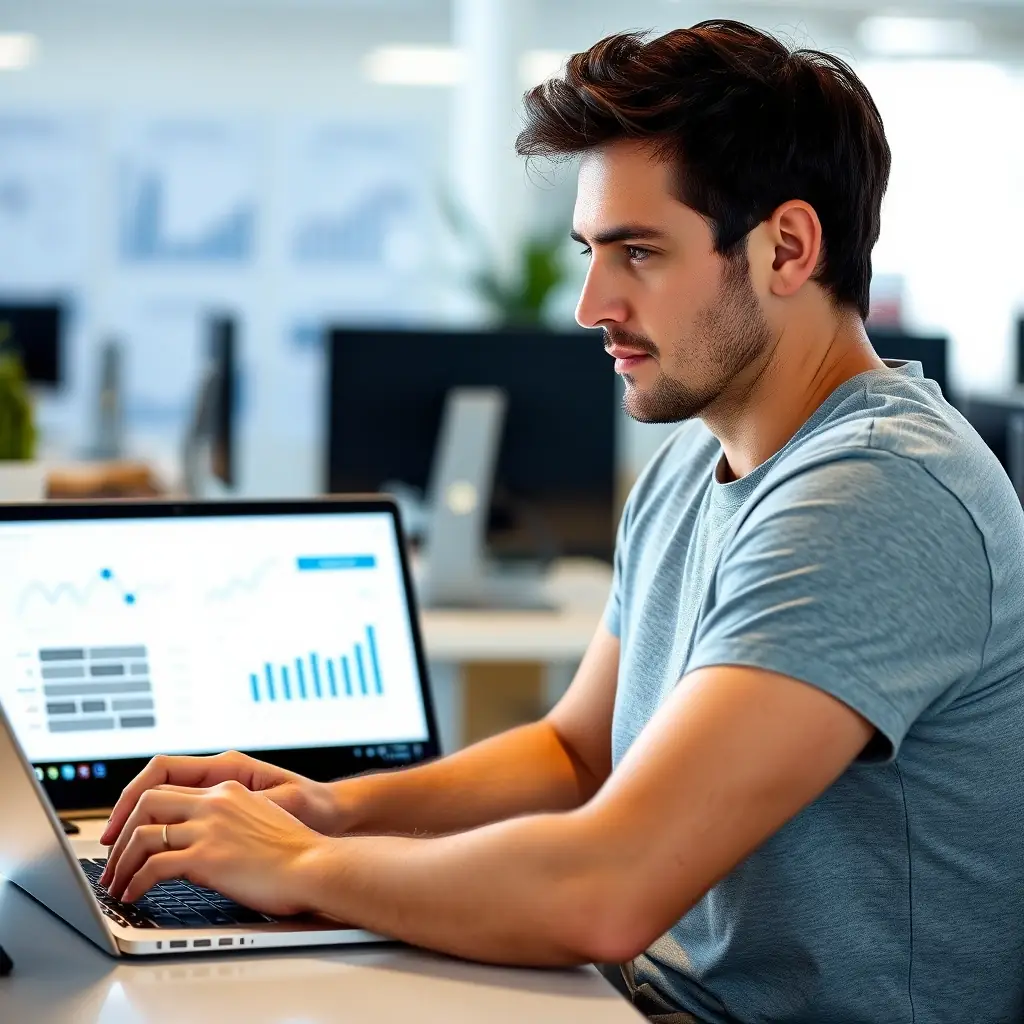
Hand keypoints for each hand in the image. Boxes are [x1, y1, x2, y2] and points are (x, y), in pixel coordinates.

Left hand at [101, 780, 330, 912]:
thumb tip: (202, 839)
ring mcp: (209, 827)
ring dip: (122, 862)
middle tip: (113, 857)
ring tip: (118, 884)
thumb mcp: (260, 818)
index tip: (128, 829)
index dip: (138, 807)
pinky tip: (135, 894)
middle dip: (120, 831)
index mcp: (227, 788)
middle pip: (146, 801)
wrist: (316, 864)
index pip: (168, 784)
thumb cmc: (297, 850)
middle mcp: (214, 801)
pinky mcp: (206, 857)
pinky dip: (136, 882)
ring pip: (143, 835)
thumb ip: (229, 819)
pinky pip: (153, 867)